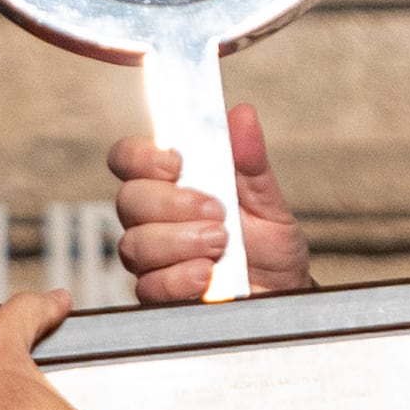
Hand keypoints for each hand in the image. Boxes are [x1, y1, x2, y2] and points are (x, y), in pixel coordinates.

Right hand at [110, 106, 312, 304]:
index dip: (142, 157)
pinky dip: (179, 278)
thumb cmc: (269, 245)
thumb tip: (242, 115)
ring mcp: (152, 257)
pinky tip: (206, 275)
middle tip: (217, 213)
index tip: (176, 163)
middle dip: (173, 205)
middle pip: (129, 200)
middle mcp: (153, 218)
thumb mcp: (267, 200)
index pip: (129, 158)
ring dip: (180, 242)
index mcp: (172, 183)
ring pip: (135, 244)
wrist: (281, 293)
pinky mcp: (157, 293)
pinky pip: (148, 285)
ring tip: (220, 245)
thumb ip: (250, 161)